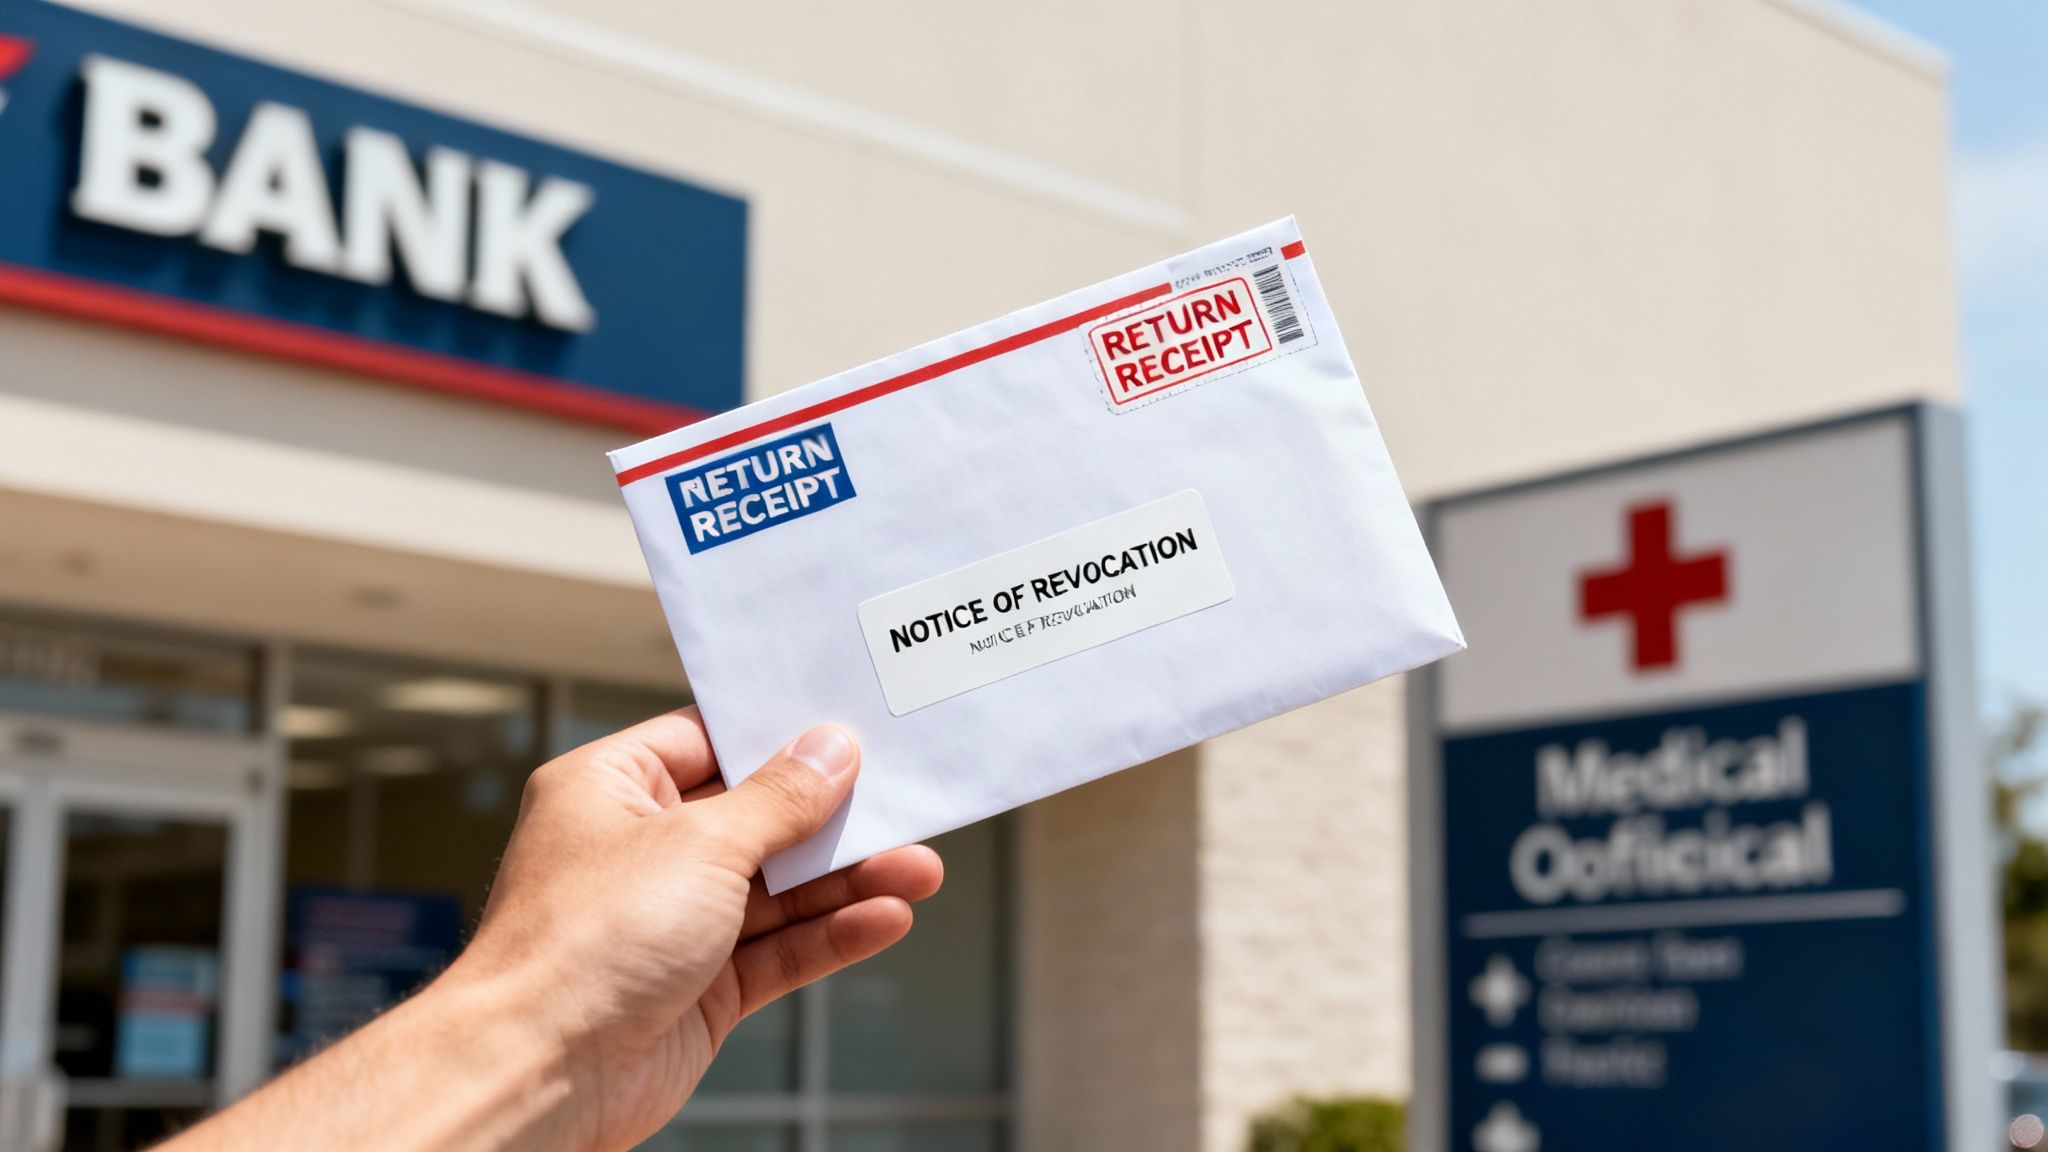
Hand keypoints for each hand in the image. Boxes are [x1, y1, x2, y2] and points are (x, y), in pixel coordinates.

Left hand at [442, 708, 943, 1150]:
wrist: (539, 1073)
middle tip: (905, 802)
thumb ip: (778, 800)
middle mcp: (638, 851)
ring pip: (776, 890)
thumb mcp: (699, 843)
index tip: (849, 726)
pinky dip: (830, 935)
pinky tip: (885, 917)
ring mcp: (670, 922)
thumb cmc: (584, 942)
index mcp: (611, 789)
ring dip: (846, 881)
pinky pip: (777, 950)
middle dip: (832, 818)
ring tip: (920, 869)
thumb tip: (830, 751)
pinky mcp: (697, 988)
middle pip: (756, 818)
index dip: (779, 735)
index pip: (709, 741)